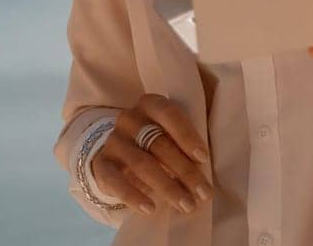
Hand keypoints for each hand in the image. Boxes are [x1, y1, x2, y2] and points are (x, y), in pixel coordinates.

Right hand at [91, 93, 212, 217]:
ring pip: (142, 164)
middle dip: (185, 171)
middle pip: (159, 144)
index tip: (203, 159)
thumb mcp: (172, 132)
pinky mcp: (102, 164)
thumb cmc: (159, 140)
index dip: (187, 135)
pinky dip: (134, 196)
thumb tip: (211, 161)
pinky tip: (151, 208)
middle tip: (203, 193)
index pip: (169, 114)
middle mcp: (129, 118)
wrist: (120, 153)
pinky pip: (115, 181)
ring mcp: (113, 141)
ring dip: (167, 187)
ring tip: (186, 205)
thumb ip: (189, 138)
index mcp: (151, 104)